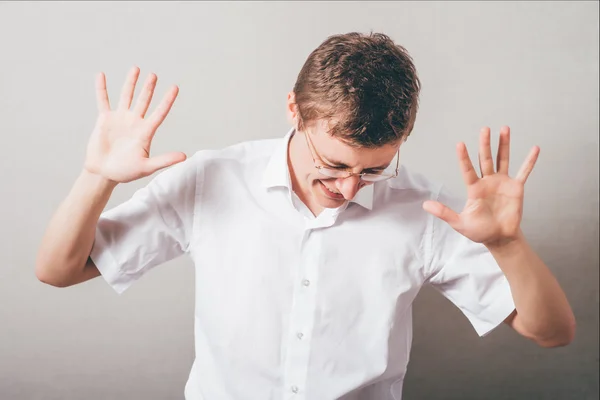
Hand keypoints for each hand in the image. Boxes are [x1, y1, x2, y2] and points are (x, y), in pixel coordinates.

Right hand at [84, 66, 185, 183]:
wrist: (103, 173)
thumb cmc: (126, 172)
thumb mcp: (146, 167)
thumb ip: (164, 160)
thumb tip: (184, 156)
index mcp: (145, 132)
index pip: (160, 113)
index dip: (167, 100)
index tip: (175, 87)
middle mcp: (134, 122)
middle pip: (144, 101)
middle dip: (149, 87)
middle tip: (154, 75)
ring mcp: (120, 119)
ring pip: (126, 96)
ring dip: (131, 83)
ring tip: (136, 69)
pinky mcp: (105, 119)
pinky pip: (103, 100)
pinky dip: (102, 88)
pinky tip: (102, 75)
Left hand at [423, 126, 539, 247]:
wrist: (499, 238)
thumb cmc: (479, 231)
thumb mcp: (459, 223)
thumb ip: (444, 213)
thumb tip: (425, 205)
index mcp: (474, 188)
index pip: (467, 169)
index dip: (464, 158)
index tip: (459, 144)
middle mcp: (487, 181)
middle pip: (485, 159)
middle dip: (485, 144)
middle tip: (484, 129)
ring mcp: (502, 182)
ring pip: (502, 159)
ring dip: (504, 144)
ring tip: (504, 128)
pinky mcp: (516, 188)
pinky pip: (524, 172)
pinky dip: (529, 161)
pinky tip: (535, 149)